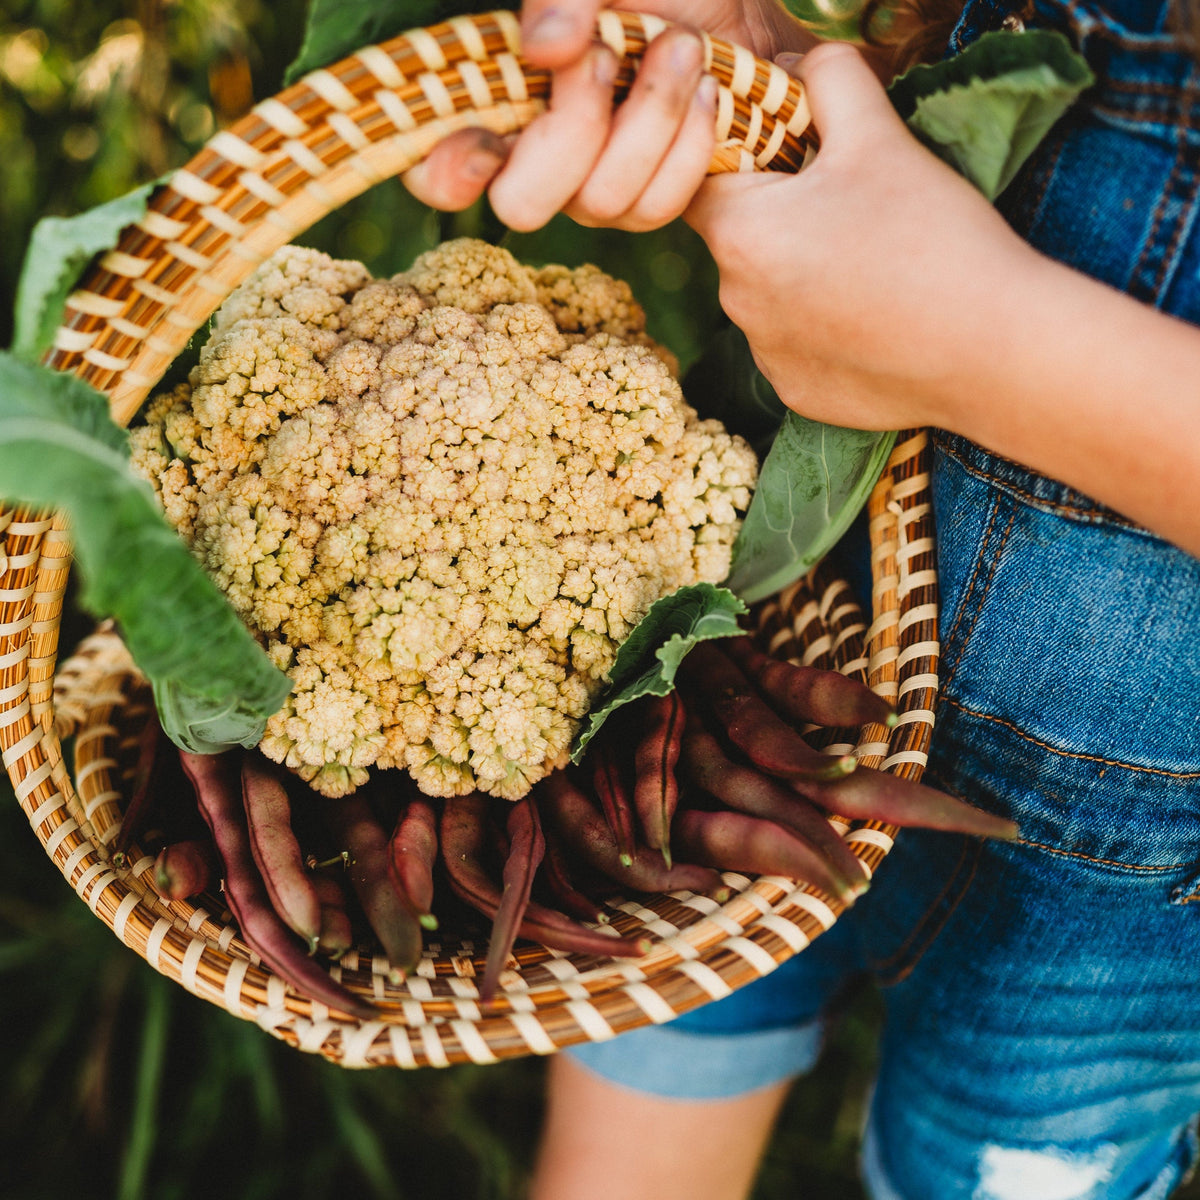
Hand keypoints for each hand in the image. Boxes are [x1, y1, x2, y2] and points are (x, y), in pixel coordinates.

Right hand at [402, 0, 814, 231]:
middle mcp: (537, 160)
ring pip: (600, 203)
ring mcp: (592, 190)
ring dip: (649, 119)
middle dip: (571, 131)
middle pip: (521, 204)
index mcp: (501, 101)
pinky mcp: (647, 203)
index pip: (440, 170)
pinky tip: (707, 92)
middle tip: (603, 54)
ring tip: (683, 47)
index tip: (485, 146)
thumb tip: (546, 49)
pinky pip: (655, 208)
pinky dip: (687, 146)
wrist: (744, 14)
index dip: (449, 174)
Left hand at [685, 41, 1037, 431]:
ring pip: (771, 294)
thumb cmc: (932, 237)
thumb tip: (799, 65)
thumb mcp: (879, 136)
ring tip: (877, 264)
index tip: (795, 152)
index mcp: (739, 234)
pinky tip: (881, 316)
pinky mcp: (797, 393)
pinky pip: (799, 344)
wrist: (991, 353)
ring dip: (805, 274)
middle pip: (741, 239)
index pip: (702, 180)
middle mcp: (735, 303)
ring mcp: (765, 355)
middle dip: (782, 216)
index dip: (744, 157)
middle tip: (853, 206)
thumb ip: (830, 80)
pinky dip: (828, 328)